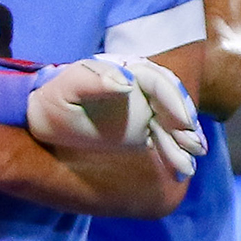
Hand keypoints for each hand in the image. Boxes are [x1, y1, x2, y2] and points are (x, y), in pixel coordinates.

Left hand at [26, 55, 206, 178]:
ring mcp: (143, 108)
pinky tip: (182, 171)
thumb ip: (91, 81)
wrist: (45, 122)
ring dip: (183, 143)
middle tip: (194, 148)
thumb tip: (127, 81)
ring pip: (171, 123)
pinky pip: (164, 139)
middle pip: (171, 103)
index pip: (157, 81)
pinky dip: (175, 153)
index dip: (173, 99)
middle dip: (185, 125)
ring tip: (187, 168)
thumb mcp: (66, 90)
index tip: (184, 122)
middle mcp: (139, 87)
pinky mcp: (143, 128)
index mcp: (125, 70)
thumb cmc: (53, 102)